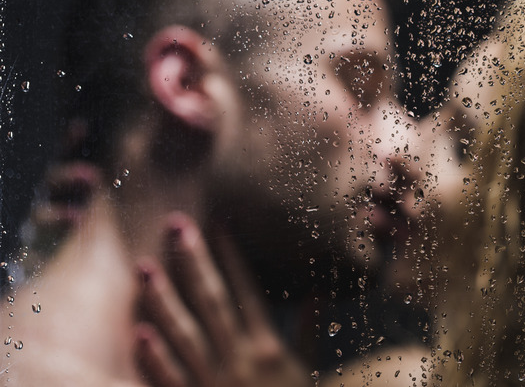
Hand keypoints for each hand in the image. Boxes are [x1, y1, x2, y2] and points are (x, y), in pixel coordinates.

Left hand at [135, 213, 308, 386]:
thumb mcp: (304, 368)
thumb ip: (310, 330)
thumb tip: (317, 292)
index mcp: (267, 346)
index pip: (247, 290)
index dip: (232, 256)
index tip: (217, 223)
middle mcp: (240, 358)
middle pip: (213, 302)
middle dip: (194, 262)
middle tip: (176, 225)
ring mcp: (215, 382)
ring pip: (186, 335)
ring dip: (164, 301)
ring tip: (145, 268)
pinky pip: (171, 381)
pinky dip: (155, 359)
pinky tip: (138, 333)